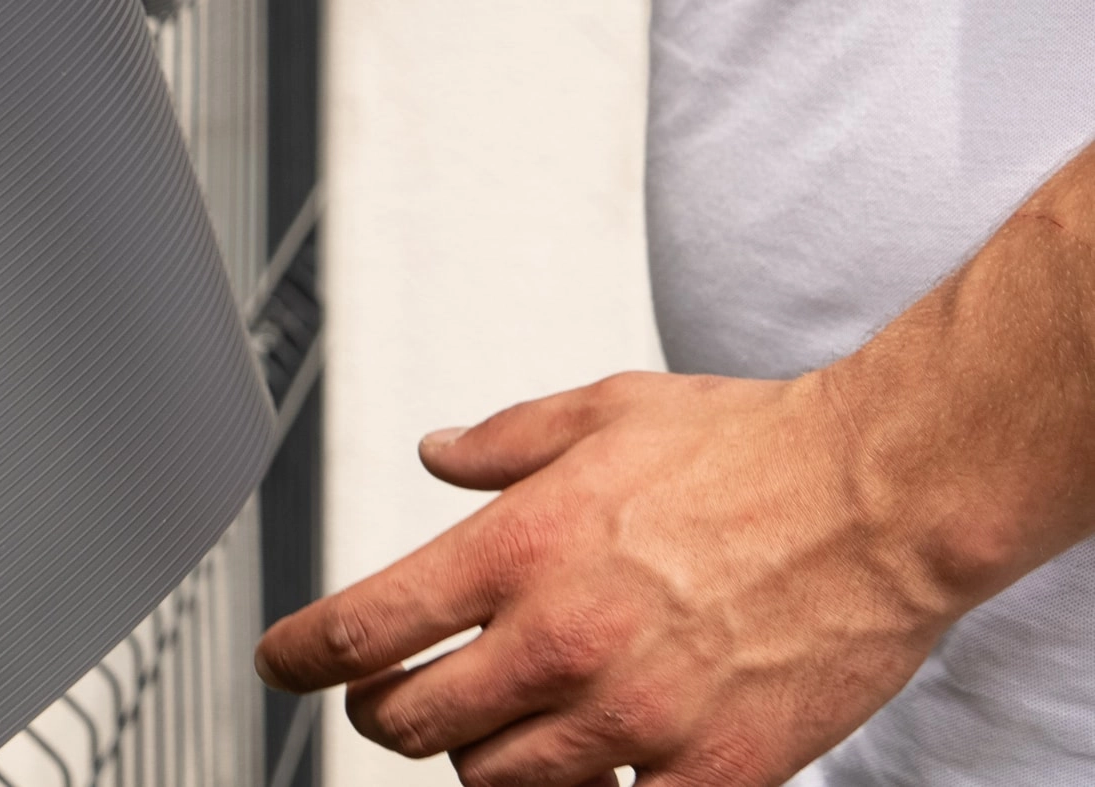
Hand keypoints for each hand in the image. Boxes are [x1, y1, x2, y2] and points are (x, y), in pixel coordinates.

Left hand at [255, 371, 965, 786]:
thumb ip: (504, 442)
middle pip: (410, 721)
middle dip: (384, 709)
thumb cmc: (752, 449)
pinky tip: (594, 759)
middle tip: (390, 692)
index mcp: (520, 546)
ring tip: (500, 718)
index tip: (280, 662)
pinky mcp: (709, 773)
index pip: (363, 626)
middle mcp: (561, 638)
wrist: (881, 498)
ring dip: (479, 753)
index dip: (298, 656)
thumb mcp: (602, 411)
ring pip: (493, 780)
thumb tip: (436, 452)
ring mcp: (632, 716)